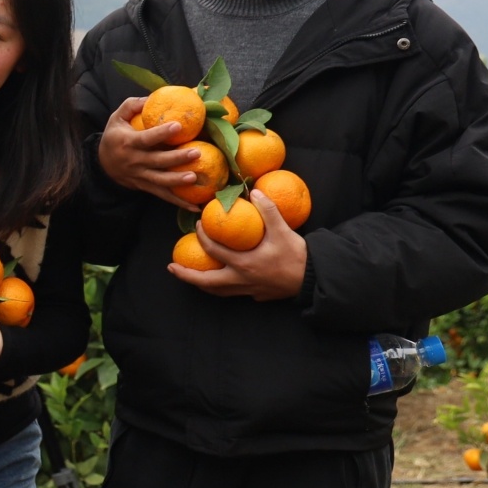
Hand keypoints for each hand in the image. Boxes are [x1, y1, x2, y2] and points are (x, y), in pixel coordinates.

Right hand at [98, 96, 203, 210]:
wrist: (102, 164)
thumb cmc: (114, 137)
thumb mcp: (116, 118)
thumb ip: (132, 106)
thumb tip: (151, 97)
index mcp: (128, 143)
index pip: (146, 138)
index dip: (161, 133)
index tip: (177, 126)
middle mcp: (134, 161)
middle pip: (157, 160)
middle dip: (176, 158)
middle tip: (196, 153)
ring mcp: (140, 176)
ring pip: (160, 180)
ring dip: (177, 180)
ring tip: (193, 177)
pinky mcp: (145, 186)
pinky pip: (162, 195)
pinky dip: (178, 202)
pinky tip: (194, 206)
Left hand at [169, 191, 306, 300]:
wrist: (315, 279)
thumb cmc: (297, 256)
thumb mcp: (282, 230)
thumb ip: (267, 210)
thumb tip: (254, 191)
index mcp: (243, 264)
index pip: (213, 250)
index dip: (202, 237)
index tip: (196, 226)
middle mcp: (242, 281)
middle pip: (207, 282)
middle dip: (187, 276)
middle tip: (172, 268)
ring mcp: (249, 291)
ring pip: (219, 292)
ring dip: (203, 284)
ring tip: (191, 277)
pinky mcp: (258, 296)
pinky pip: (235, 294)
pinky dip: (223, 289)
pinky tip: (222, 282)